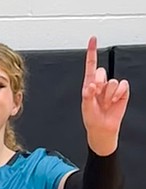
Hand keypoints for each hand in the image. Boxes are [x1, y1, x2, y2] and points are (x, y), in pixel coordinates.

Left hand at [80, 36, 129, 153]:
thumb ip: (87, 95)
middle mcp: (101, 84)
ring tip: (105, 103)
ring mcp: (111, 87)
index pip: (90, 65)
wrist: (102, 128)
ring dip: (108, 94)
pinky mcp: (122, 91)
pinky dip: (118, 93)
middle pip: (101, 72)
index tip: (93, 39)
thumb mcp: (86, 107)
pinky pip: (123, 85)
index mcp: (89, 85)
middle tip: (97, 95)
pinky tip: (114, 101)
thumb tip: (91, 86)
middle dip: (99, 83)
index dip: (92, 52)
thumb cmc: (92, 118)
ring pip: (112, 81)